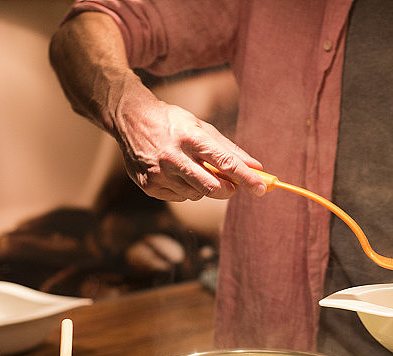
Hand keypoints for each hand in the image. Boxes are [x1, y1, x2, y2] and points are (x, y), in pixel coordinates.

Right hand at [113, 93, 265, 201]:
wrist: (130, 119)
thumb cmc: (172, 122)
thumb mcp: (201, 127)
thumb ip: (230, 149)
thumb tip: (256, 167)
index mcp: (190, 137)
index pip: (224, 162)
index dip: (246, 178)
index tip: (262, 188)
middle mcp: (173, 156)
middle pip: (212, 187)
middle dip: (228, 190)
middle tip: (233, 186)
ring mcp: (159, 173)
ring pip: (196, 195)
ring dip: (204, 188)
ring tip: (194, 170)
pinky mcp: (149, 185)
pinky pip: (180, 198)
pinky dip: (186, 190)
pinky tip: (176, 174)